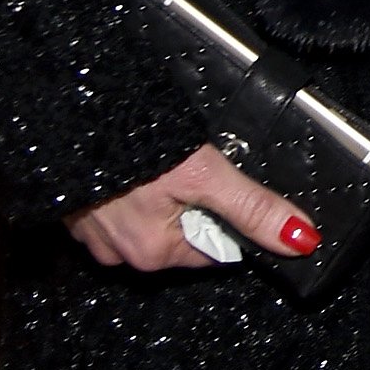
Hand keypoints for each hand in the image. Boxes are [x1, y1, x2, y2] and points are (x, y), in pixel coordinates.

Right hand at [66, 143, 318, 272]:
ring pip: (151, 216)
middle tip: (187, 164)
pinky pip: (119, 202)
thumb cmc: (132, 146)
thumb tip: (301, 239)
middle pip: (185, 232)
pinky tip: (133, 159)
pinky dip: (130, 184)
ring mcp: (97, 233)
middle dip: (194, 200)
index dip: (228, 215)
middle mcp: (122, 253)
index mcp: (154, 253)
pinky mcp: (79, 208)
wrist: (69, 115)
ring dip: (161, 190)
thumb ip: (253, 207)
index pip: (215, 247)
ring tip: (159, 158)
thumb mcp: (206, 174)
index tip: (224, 185)